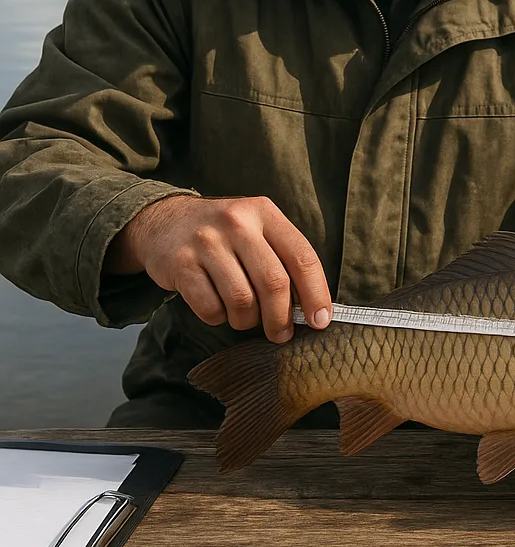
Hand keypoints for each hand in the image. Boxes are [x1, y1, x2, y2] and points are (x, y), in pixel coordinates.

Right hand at [104, 195, 332, 342]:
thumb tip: (311, 307)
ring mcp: (207, 242)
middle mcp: (237, 222)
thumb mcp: (256, 229)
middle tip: (281, 334)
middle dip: (281, 318)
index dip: (316, 293)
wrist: (162, 221)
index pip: (302, 256)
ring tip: (245, 317)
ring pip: (242, 300)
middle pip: (274, 282)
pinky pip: (210, 308)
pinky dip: (219, 317)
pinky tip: (219, 307)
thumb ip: (282, 258)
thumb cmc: (223, 234)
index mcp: (264, 212)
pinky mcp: (181, 264)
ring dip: (248, 320)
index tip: (320, 320)